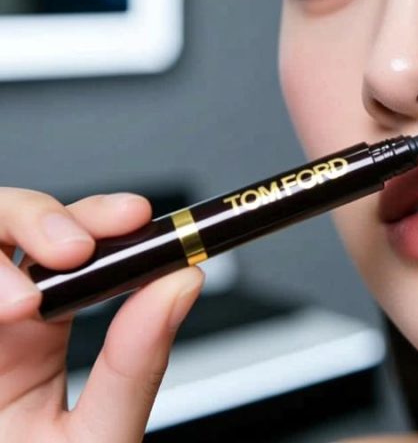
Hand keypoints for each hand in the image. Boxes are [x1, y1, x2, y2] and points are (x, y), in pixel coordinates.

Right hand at [0, 188, 203, 441]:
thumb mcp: (94, 440)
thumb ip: (135, 366)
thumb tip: (181, 286)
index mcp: (39, 340)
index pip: (70, 251)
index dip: (97, 218)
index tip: (133, 216)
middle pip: (6, 228)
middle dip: (39, 218)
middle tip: (72, 252)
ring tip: (18, 305)